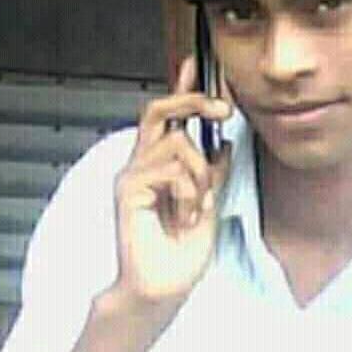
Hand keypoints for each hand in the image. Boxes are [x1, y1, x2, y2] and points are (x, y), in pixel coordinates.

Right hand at [114, 56, 232, 302]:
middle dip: (192, 100)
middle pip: (159, 109)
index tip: (193, 64)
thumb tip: (223, 143)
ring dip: (200, 174)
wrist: (166, 287)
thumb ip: (213, 171)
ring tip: (198, 205)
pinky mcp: (128, 189)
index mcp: (159, 163)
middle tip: (223, 109)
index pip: (167, 116)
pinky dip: (189, 192)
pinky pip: (170, 169)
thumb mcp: (208, 201)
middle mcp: (141, 162)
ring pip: (177, 142)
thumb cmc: (183, 249)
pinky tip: (185, 215)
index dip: (180, 88)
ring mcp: (132, 174)